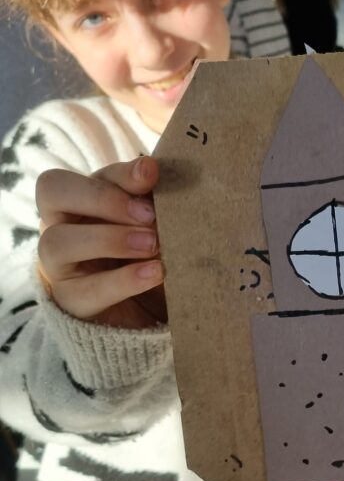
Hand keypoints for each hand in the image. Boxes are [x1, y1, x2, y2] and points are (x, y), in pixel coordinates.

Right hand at [36, 156, 165, 328]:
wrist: (151, 311)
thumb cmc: (149, 254)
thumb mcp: (152, 224)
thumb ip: (148, 199)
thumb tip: (151, 169)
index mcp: (77, 199)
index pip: (82, 171)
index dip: (113, 173)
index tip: (152, 175)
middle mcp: (58, 225)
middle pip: (51, 192)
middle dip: (101, 198)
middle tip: (149, 215)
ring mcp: (58, 265)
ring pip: (56, 242)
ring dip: (109, 239)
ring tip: (153, 244)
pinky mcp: (72, 302)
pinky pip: (86, 290)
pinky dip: (124, 280)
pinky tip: (156, 272)